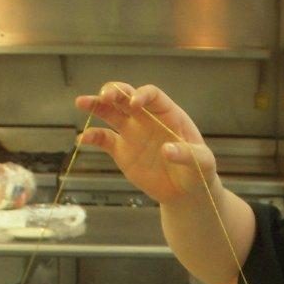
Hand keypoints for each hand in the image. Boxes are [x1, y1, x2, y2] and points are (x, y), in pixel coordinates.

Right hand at [72, 82, 219, 205]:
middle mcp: (147, 118)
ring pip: (110, 112)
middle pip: (126, 96)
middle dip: (115, 92)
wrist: (185, 191)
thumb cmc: (198, 170)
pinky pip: (103, 139)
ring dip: (96, 105)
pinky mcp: (121, 151)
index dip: (142, 94)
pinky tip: (83, 139)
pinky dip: (92, 137)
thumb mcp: (202, 162)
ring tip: (81, 102)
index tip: (135, 104)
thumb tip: (167, 150)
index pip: (152, 95)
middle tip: (105, 96)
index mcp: (168, 113)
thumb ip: (187, 155)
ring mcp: (132, 133)